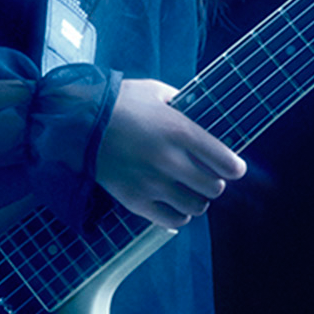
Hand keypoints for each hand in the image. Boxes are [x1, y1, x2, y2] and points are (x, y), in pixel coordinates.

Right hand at [95, 77, 246, 228]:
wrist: (78, 122)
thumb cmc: (119, 102)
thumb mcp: (157, 92)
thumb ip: (184, 105)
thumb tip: (202, 114)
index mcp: (180, 131)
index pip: (226, 161)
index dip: (235, 168)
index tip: (234, 169)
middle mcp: (170, 160)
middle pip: (214, 187)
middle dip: (214, 182)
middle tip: (206, 177)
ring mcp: (152, 183)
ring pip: (196, 207)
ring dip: (197, 200)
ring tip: (189, 191)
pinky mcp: (135, 200)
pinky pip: (172, 221)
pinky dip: (179, 215)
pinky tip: (174, 203)